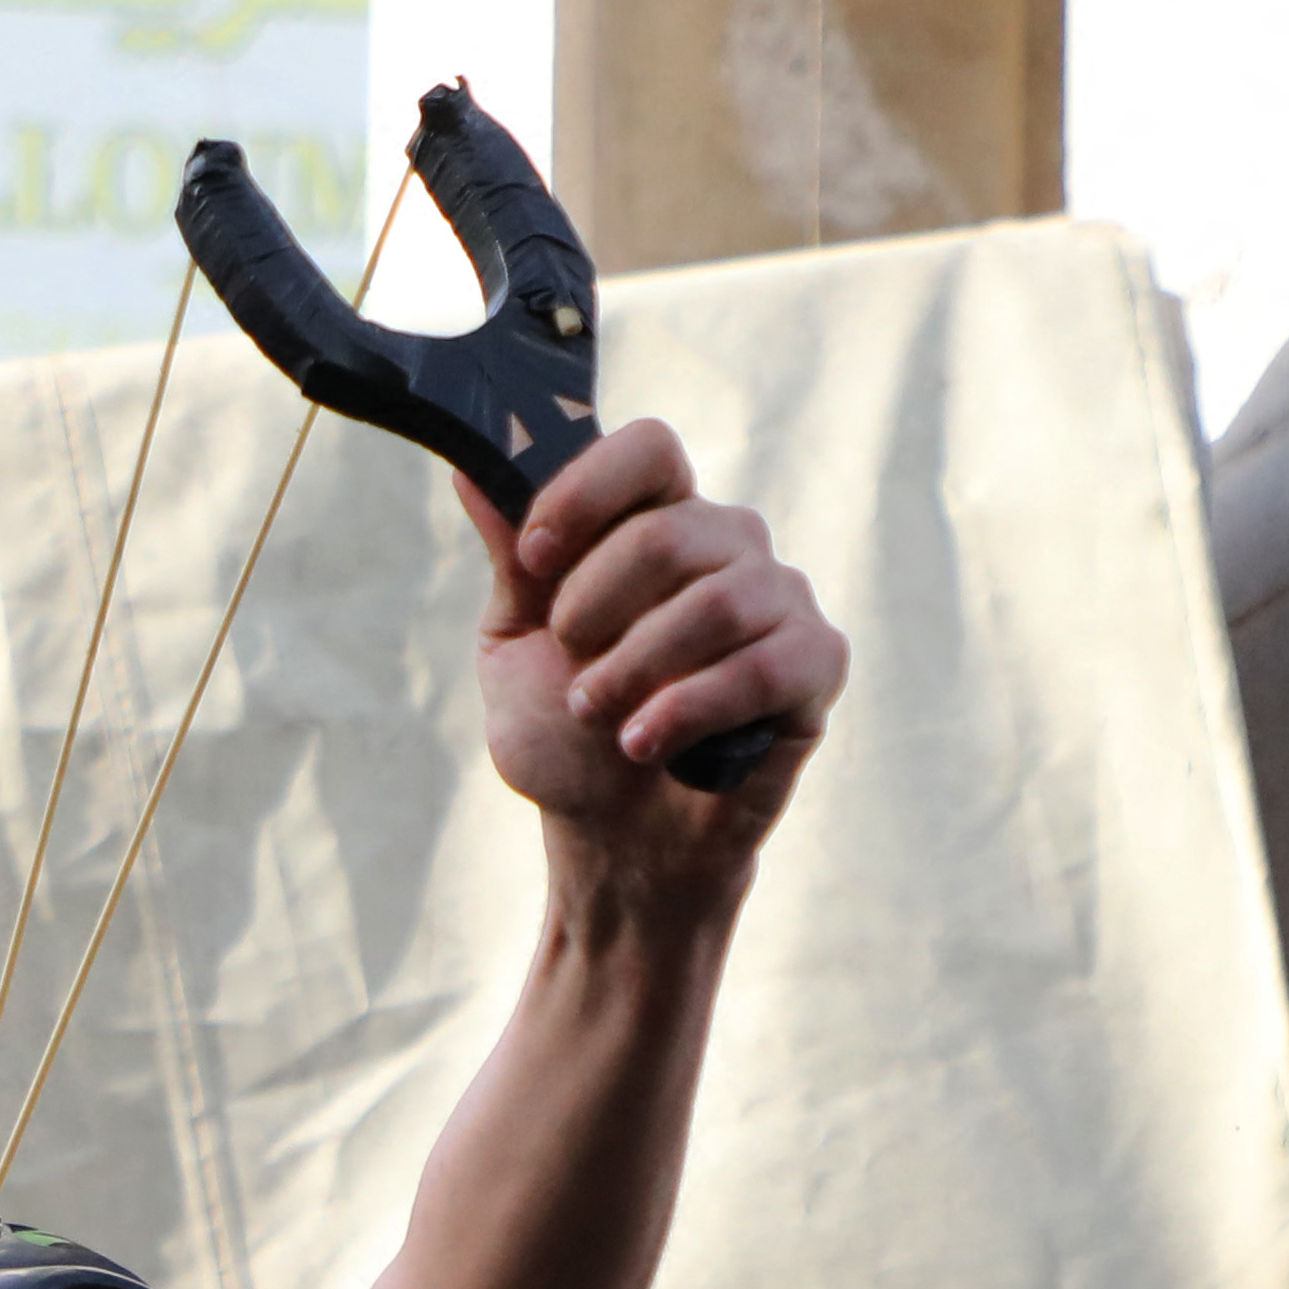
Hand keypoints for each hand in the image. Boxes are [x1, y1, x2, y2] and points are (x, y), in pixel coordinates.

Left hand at [454, 423, 846, 885]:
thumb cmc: (565, 735)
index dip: (588, 492)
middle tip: (573, 672)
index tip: (535, 558)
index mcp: (655, 522)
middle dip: (597, 611)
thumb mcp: (515, 646)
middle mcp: (727, 546)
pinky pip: (766, 665)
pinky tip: (647, 743)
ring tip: (602, 720)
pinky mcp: (816, 664)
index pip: (648, 450)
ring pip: (721, 600)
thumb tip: (472, 473)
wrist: (614, 838)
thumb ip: (511, 561)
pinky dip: (693, 708)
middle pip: (672, 529)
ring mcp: (780, 599)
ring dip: (639, 670)